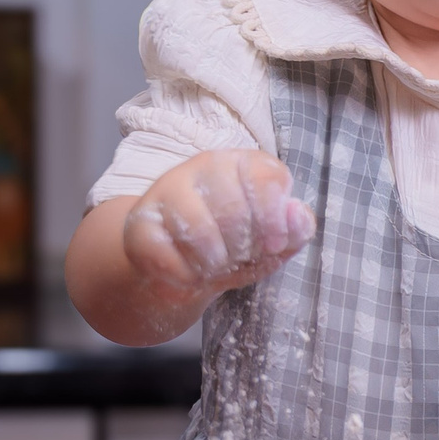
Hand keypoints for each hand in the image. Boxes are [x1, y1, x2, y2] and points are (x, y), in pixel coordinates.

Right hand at [123, 149, 314, 301]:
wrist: (184, 268)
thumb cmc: (236, 246)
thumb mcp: (274, 243)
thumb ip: (296, 230)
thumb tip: (297, 215)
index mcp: (243, 164)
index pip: (266, 177)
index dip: (274, 218)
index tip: (273, 243)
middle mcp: (205, 166)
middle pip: (233, 209)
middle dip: (242, 247)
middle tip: (237, 256)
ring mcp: (168, 189)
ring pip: (198, 231)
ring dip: (214, 262)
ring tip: (214, 264)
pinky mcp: (140, 221)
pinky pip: (167, 256)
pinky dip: (186, 275)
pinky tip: (188, 271)